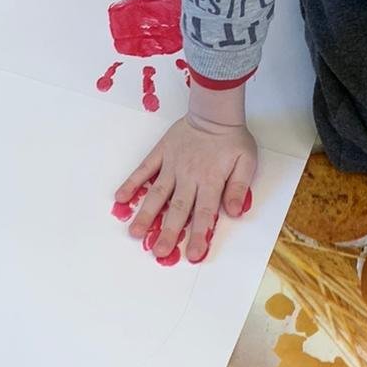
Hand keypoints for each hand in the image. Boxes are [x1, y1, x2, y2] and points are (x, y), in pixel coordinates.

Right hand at [115, 114, 257, 264]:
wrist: (214, 112)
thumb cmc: (232, 139)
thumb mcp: (246, 161)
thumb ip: (239, 187)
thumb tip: (235, 212)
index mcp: (211, 180)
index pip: (205, 213)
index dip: (200, 235)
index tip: (193, 255)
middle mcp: (189, 176)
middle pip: (178, 208)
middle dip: (169, 232)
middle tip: (158, 252)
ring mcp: (172, 165)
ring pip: (157, 193)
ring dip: (146, 214)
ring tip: (135, 233)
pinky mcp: (160, 154)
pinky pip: (144, 170)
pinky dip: (131, 183)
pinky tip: (120, 198)